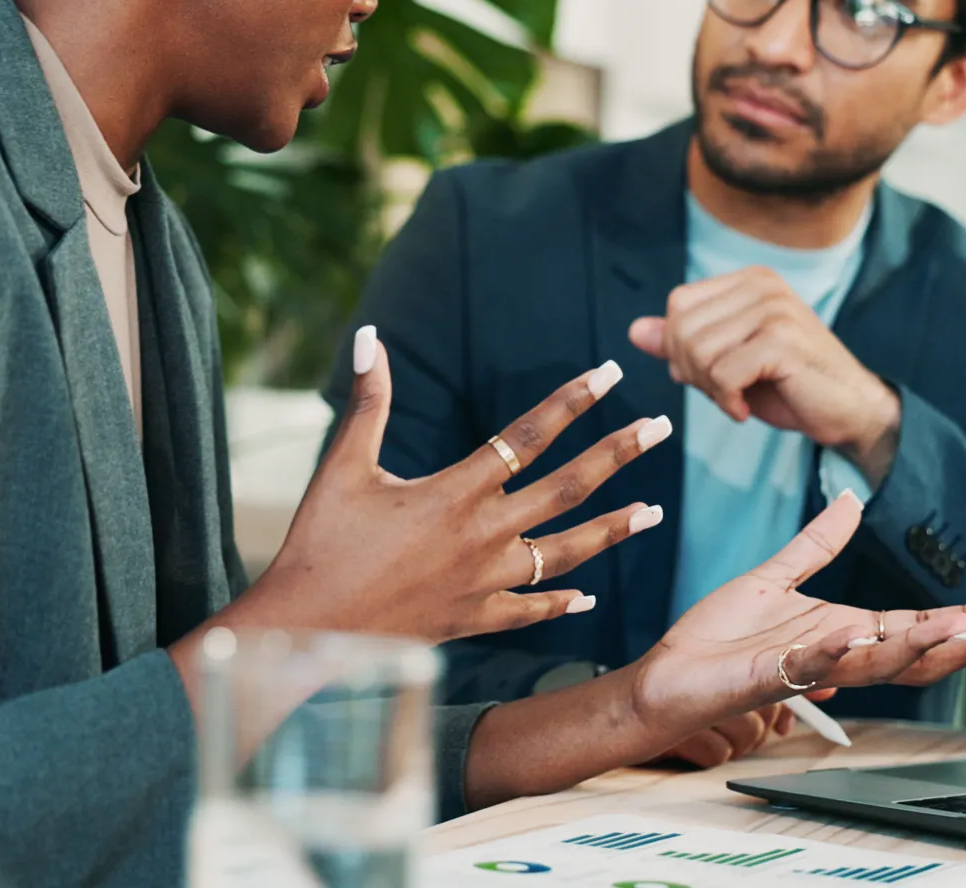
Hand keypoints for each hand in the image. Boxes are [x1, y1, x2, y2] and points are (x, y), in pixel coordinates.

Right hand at [231, 329, 670, 641]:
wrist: (303, 630)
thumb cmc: (318, 543)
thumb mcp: (342, 465)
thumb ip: (369, 401)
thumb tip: (371, 336)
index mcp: (456, 490)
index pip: (529, 434)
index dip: (571, 400)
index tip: (608, 373)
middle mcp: (483, 534)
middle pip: (569, 486)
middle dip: (619, 453)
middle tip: (662, 428)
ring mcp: (485, 582)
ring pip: (567, 551)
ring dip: (614, 529)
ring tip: (656, 513)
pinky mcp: (475, 620)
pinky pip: (531, 609)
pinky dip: (562, 602)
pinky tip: (590, 596)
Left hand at [458, 494, 965, 806]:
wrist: (666, 675)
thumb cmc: (716, 637)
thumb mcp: (773, 577)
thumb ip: (815, 543)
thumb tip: (852, 500)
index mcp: (845, 630)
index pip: (921, 626)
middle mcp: (838, 653)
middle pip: (920, 649)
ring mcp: (809, 667)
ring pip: (880, 659)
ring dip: (924, 643)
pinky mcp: (770, 675)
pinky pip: (812, 662)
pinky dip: (840, 650)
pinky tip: (866, 634)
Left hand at [629, 267, 900, 481]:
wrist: (850, 412)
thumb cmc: (790, 387)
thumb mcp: (729, 362)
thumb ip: (684, 345)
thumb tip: (634, 330)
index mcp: (750, 280)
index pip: (679, 304)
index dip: (680, 348)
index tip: (712, 375)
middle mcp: (763, 285)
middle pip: (683, 326)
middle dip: (692, 371)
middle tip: (724, 391)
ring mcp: (774, 309)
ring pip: (698, 351)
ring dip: (710, 389)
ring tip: (737, 398)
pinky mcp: (782, 340)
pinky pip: (721, 373)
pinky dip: (726, 400)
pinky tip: (745, 408)